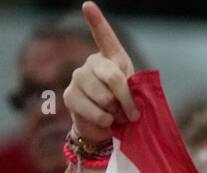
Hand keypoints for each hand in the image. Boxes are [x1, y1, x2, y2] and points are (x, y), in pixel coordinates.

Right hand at [63, 2, 137, 145]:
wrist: (106, 126)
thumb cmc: (124, 107)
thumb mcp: (135, 96)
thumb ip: (134, 91)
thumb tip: (129, 94)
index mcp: (111, 59)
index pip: (105, 38)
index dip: (97, 22)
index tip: (87, 5)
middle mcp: (91, 63)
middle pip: (114, 78)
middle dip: (128, 100)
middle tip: (133, 114)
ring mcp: (78, 78)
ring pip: (105, 98)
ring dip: (117, 113)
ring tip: (116, 115)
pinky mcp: (70, 96)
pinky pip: (97, 112)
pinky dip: (107, 121)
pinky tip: (105, 119)